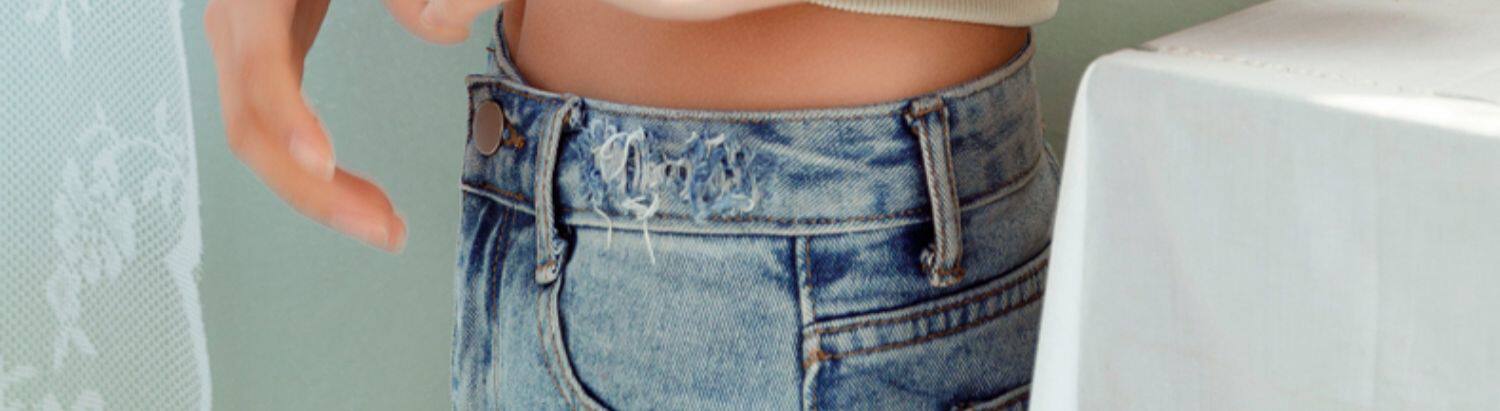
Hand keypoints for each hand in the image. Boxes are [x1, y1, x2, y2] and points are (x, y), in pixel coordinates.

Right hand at [205, 0, 406, 251]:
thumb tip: (445, 28)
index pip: (261, 64)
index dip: (288, 117)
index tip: (323, 163)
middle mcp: (234, 24)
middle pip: (250, 129)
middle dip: (314, 191)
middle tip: (384, 229)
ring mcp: (241, 48)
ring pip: (259, 145)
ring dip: (318, 197)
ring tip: (386, 226)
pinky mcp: (265, 62)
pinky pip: (276, 134)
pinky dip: (317, 175)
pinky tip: (363, 199)